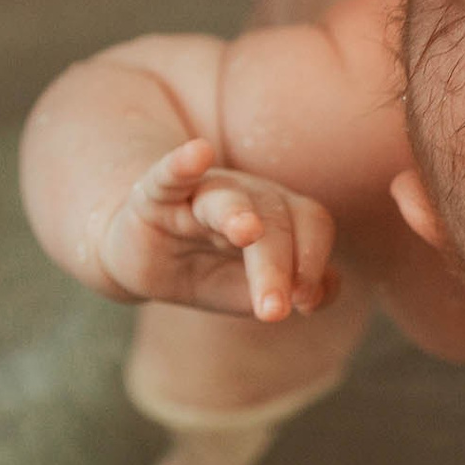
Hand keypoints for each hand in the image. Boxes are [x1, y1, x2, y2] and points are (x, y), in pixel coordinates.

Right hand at [97, 140, 337, 320]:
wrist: (148, 260)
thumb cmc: (212, 270)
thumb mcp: (254, 289)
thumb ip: (294, 291)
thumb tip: (317, 297)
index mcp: (280, 214)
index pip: (311, 224)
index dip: (313, 261)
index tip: (304, 305)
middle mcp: (247, 196)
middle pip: (273, 221)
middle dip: (276, 268)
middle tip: (274, 311)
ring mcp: (201, 193)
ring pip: (227, 200)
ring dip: (239, 214)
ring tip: (249, 232)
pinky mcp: (154, 198)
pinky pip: (168, 177)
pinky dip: (181, 164)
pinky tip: (198, 152)